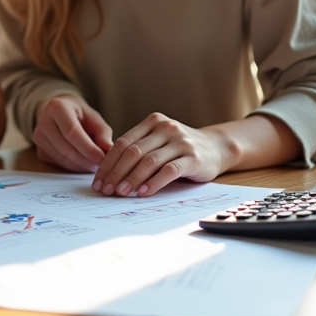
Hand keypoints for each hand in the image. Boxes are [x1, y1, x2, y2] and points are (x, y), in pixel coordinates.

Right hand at [32, 95, 112, 171]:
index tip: (102, 158)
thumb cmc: (79, 114)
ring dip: (82, 165)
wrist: (59, 114)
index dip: (88, 148)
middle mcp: (43, 122)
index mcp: (57, 107)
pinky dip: (74, 167)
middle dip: (86, 160)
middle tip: (102, 165)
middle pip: (66, 148)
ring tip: (95, 164)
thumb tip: (108, 149)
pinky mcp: (39, 151)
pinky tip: (84, 163)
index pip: (72, 132)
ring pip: (62, 159)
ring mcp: (39, 138)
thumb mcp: (93, 117)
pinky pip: (59, 164)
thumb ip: (102, 132)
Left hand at [93, 113, 229, 195]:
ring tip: (121, 193)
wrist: (217, 148)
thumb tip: (108, 172)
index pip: (123, 143)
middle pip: (133, 152)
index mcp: (153, 122)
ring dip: (132, 179)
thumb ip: (138, 149)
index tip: (98, 181)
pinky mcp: (193, 158)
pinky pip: (169, 170)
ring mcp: (180, 141)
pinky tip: (143, 192)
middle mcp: (165, 128)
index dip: (108, 163)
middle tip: (106, 190)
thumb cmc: (180, 148)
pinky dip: (154, 182)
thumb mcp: (158, 141)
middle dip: (116, 173)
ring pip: (149, 161)